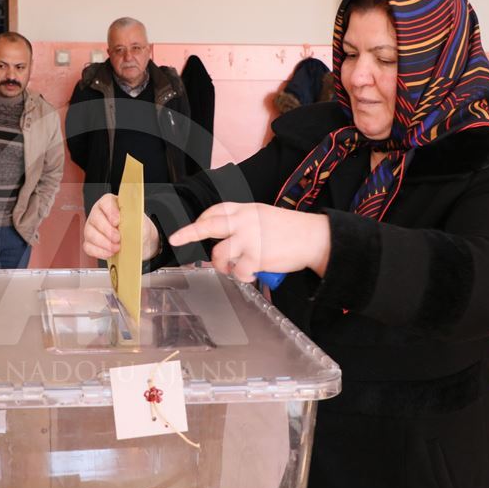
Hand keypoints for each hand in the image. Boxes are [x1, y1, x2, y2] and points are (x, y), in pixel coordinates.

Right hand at [83, 193, 159, 260]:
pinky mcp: (90, 242)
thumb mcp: (141, 221)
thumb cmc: (139, 228)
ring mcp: (92, 228)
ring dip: (104, 243)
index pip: (106, 202)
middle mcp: (99, 213)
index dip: (110, 212)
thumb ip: (134, 220)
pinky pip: (88, 247)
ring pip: (90, 233)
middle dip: (107, 230)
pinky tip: (110, 253)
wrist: (140, 242)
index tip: (117, 222)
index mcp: (112, 203)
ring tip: (116, 248)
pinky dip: (99, 252)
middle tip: (118, 238)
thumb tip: (127, 223)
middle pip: (96, 218)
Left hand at [168, 203, 330, 282]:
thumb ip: (242, 223)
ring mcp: (249, 239)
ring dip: (222, 265)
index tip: (193, 228)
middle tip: (175, 239)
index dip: (202, 221)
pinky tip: (251, 275)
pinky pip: (238, 271)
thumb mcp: (262, 216)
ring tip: (233, 268)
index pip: (215, 211)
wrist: (313, 237)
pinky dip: (242, 276)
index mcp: (245, 210)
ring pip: (219, 254)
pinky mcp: (257, 257)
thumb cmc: (289, 229)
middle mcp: (244, 222)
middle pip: (209, 225)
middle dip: (189, 232)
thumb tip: (224, 238)